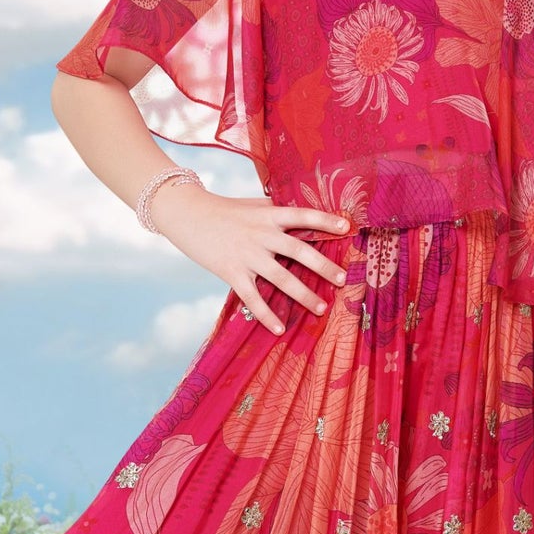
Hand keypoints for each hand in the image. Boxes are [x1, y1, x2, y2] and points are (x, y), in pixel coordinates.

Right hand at [152, 184, 351, 335]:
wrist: (187, 214)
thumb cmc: (224, 210)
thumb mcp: (253, 205)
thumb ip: (276, 210)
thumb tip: (304, 216)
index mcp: (269, 214)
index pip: (302, 215)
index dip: (325, 220)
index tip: (347, 228)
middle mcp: (261, 234)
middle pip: (298, 250)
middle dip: (322, 265)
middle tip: (341, 279)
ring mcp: (246, 254)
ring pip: (280, 277)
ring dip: (302, 294)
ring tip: (320, 308)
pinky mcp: (231, 272)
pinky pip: (252, 297)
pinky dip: (265, 314)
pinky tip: (278, 329)